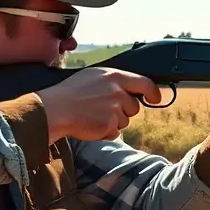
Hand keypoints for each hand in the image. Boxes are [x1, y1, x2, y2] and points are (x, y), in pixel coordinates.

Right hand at [37, 67, 161, 142]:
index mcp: (114, 76)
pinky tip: (91, 125)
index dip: (153, 93)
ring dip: (113, 123)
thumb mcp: (93, 77)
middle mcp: (117, 91)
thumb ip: (113, 82)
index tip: (155, 99)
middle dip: (123, 111)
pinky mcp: (110, 124)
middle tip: (102, 109)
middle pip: (134, 107)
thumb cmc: (70, 93)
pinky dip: (105, 133)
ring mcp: (115, 108)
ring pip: (125, 121)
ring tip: (93, 116)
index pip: (144, 83)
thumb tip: (128, 89)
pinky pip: (114, 133)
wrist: (55, 109)